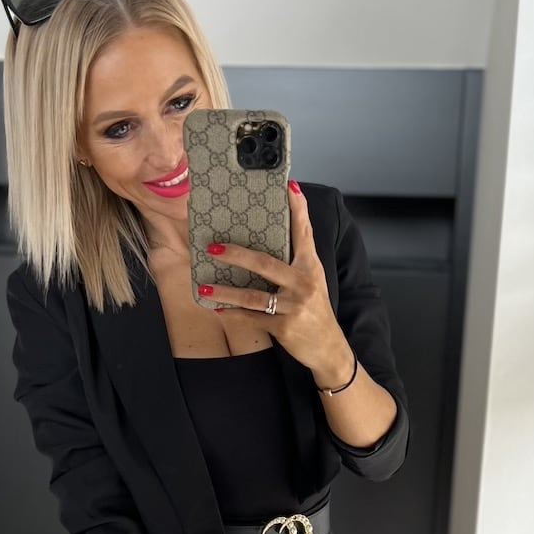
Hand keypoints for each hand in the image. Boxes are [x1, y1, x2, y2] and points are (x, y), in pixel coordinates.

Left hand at [202, 182, 354, 384]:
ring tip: (205, 287)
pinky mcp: (284, 327)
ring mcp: (294, 306)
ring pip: (253, 297)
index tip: (289, 186)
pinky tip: (218, 309)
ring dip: (226, 292)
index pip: (303, 232)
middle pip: (266, 264)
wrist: (328, 347)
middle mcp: (304, 283)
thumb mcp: (312, 279)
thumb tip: (280, 231)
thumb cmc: (315, 309)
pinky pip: (252, 318)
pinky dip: (233, 314)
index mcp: (310, 266)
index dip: (297, 209)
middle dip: (237, 255)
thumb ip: (297, 257)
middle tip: (213, 248)